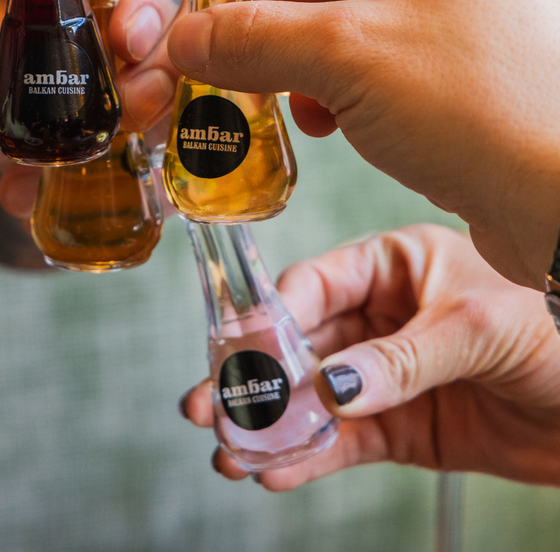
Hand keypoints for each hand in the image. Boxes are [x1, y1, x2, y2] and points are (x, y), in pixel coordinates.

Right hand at [167, 0, 559, 287]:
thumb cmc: (486, 107)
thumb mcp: (347, 59)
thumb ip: (257, 41)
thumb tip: (187, 38)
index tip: (217, 39)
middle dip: (301, 50)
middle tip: (264, 89)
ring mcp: (502, 22)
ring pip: (380, 42)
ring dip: (332, 83)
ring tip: (315, 118)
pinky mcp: (504, 82)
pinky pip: (414, 78)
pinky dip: (373, 104)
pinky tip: (359, 135)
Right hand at [181, 225, 559, 489]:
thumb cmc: (554, 328)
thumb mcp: (476, 328)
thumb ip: (399, 359)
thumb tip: (329, 387)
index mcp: (396, 263)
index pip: (317, 283)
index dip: (274, 317)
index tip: (240, 350)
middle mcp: (382, 314)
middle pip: (302, 345)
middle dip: (256, 378)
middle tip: (210, 406)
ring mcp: (389, 374)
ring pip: (315, 399)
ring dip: (272, 427)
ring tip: (231, 453)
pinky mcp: (404, 428)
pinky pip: (346, 443)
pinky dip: (310, 460)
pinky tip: (275, 473)